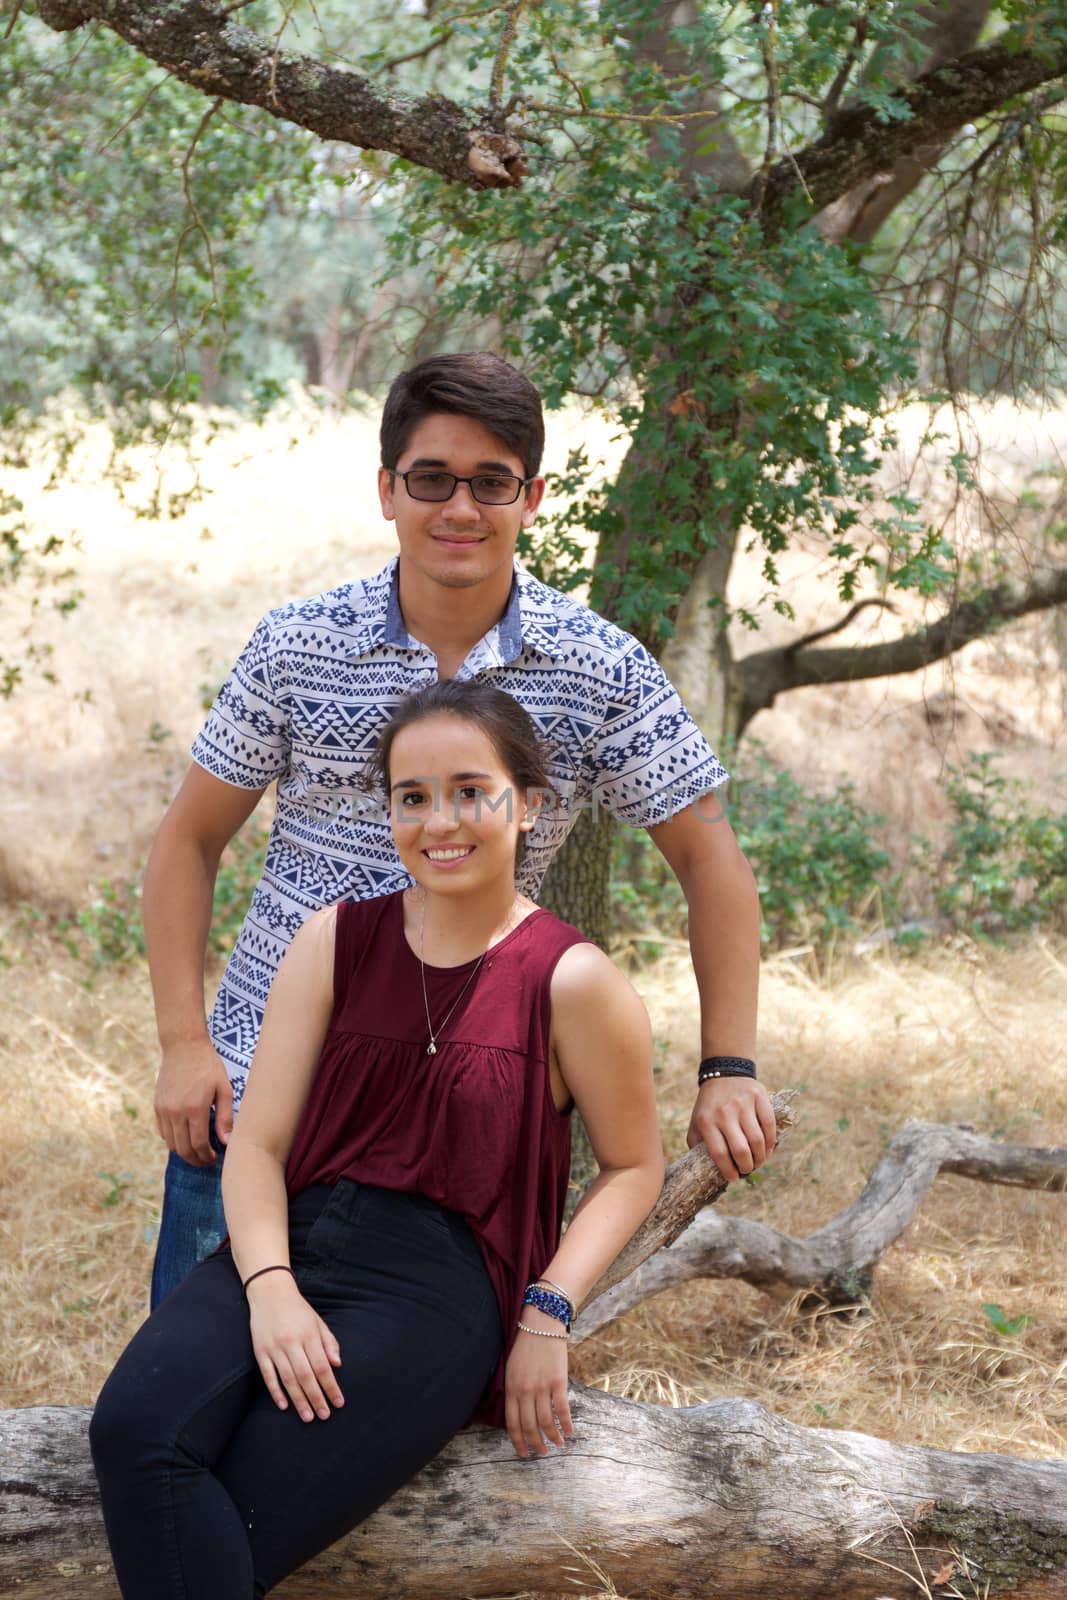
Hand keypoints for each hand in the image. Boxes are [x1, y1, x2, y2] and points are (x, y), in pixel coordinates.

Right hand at [154, 1036, 233, 1164]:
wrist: (183, 1046)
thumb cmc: (208, 1066)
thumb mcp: (224, 1089)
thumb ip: (225, 1117)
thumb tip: (226, 1142)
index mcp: (195, 1108)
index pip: (199, 1144)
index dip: (207, 1156)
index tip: (216, 1158)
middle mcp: (176, 1112)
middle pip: (183, 1149)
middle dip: (196, 1160)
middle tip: (207, 1161)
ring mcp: (164, 1110)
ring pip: (171, 1144)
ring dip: (184, 1153)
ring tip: (198, 1152)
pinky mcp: (157, 1107)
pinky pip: (163, 1132)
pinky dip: (173, 1141)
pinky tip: (186, 1138)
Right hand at [246, 1273, 343, 1422]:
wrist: (270, 1292)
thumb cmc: (298, 1310)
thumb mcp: (318, 1321)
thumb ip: (329, 1342)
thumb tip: (337, 1365)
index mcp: (309, 1334)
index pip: (323, 1366)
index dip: (331, 1386)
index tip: (339, 1402)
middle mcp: (291, 1342)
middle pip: (306, 1376)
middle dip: (316, 1398)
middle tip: (324, 1416)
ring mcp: (274, 1347)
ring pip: (288, 1379)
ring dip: (298, 1400)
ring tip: (307, 1417)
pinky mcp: (260, 1351)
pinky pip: (268, 1375)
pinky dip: (275, 1392)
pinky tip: (284, 1406)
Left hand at [504, 1309, 573, 1458]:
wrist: (541, 1323)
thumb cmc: (524, 1345)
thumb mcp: (511, 1368)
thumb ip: (513, 1390)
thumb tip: (517, 1413)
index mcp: (511, 1388)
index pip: (512, 1423)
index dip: (518, 1441)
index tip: (524, 1452)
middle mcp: (525, 1391)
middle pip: (530, 1426)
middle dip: (536, 1443)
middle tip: (542, 1452)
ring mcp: (542, 1387)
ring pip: (546, 1421)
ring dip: (553, 1437)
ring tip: (558, 1444)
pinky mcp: (558, 1381)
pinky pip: (562, 1408)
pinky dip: (566, 1423)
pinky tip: (570, 1431)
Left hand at [686, 1076, 775, 1181]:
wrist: (724, 1073)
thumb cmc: (709, 1105)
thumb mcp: (696, 1122)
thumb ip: (697, 1144)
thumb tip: (704, 1168)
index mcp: (706, 1121)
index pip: (719, 1153)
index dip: (728, 1170)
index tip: (733, 1178)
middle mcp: (725, 1113)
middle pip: (740, 1150)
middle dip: (746, 1167)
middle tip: (747, 1170)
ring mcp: (743, 1104)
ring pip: (757, 1140)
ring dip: (760, 1158)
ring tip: (757, 1162)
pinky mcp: (759, 1097)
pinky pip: (769, 1125)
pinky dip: (770, 1142)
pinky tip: (767, 1150)